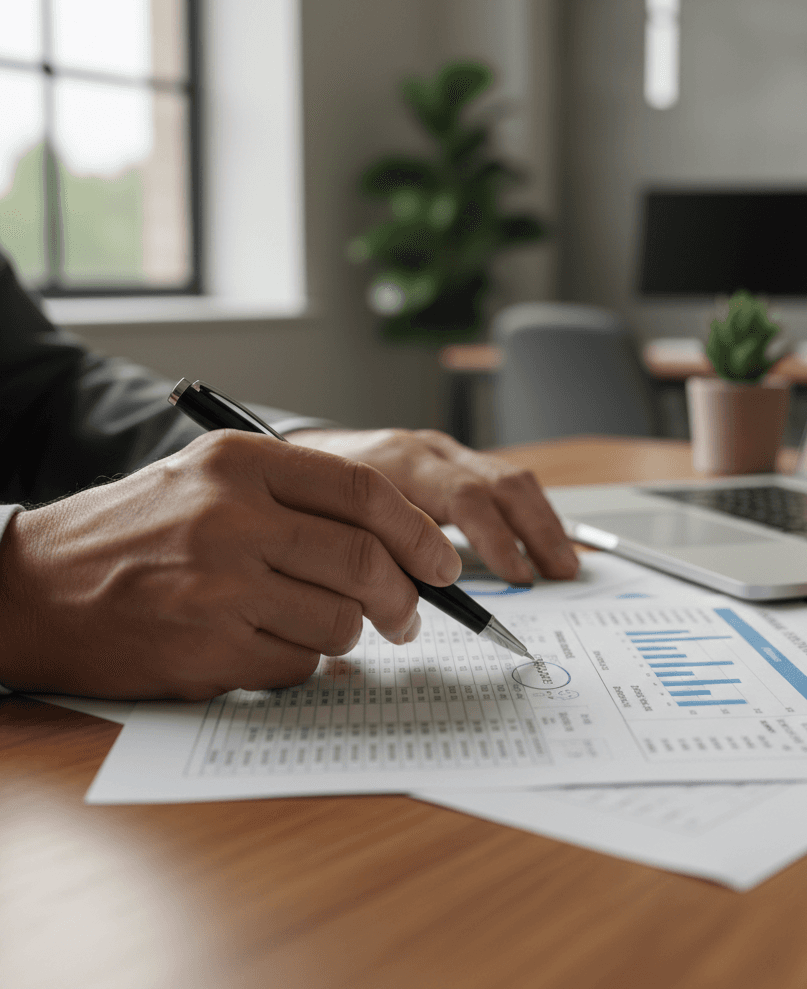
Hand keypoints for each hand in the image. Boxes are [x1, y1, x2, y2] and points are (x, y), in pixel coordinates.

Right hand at [0, 431, 461, 699]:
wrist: (32, 589)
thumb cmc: (134, 534)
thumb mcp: (209, 481)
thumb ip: (297, 500)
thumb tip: (397, 545)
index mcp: (240, 463)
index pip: (364, 490)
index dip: (419, 532)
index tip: (444, 564)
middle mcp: (231, 517)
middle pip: (364, 561)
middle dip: (405, 598)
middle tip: (410, 617)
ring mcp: (217, 586)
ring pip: (341, 622)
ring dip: (349, 634)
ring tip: (320, 627)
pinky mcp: (205, 650)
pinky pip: (299, 664)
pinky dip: (303, 662)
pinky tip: (269, 646)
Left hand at [286, 428, 578, 584]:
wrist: (295, 452)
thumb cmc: (306, 495)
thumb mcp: (326, 525)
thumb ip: (371, 557)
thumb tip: (413, 603)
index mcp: (397, 463)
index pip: (463, 496)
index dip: (494, 539)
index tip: (516, 577)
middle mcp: (428, 452)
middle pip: (500, 483)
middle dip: (535, 530)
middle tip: (557, 572)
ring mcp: (444, 454)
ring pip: (510, 478)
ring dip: (542, 522)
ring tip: (563, 563)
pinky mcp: (452, 463)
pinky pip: (504, 482)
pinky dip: (530, 514)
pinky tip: (543, 542)